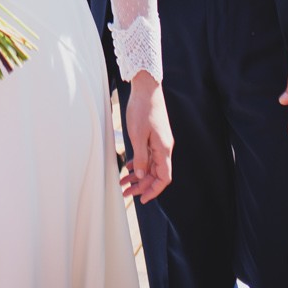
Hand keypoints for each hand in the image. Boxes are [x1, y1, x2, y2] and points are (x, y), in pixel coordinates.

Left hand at [120, 72, 173, 202]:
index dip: (154, 190)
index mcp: (164, 149)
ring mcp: (159, 142)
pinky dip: (138, 163)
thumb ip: (141, 157)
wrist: (146, 88)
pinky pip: (148, 155)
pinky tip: (128, 168)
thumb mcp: (138, 135)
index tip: (142, 199)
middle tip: (125, 192)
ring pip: (150, 165)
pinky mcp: (154, 136)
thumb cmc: (143, 109)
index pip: (164, 177)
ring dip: (138, 175)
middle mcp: (164, 147)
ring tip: (123, 183)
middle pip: (156, 174)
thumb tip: (141, 175)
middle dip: (141, 185)